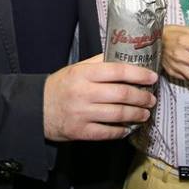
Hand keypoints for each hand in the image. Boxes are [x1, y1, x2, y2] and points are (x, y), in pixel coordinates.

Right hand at [43, 54, 157, 141]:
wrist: (36, 109)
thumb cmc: (60, 87)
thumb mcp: (76, 69)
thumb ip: (99, 63)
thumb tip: (123, 56)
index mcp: (84, 74)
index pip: (118, 71)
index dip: (139, 74)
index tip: (152, 77)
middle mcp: (84, 92)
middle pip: (122, 94)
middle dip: (142, 97)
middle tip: (151, 99)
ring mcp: (82, 113)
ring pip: (118, 114)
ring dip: (137, 114)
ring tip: (145, 113)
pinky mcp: (81, 131)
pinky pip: (108, 132)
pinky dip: (122, 130)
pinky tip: (128, 127)